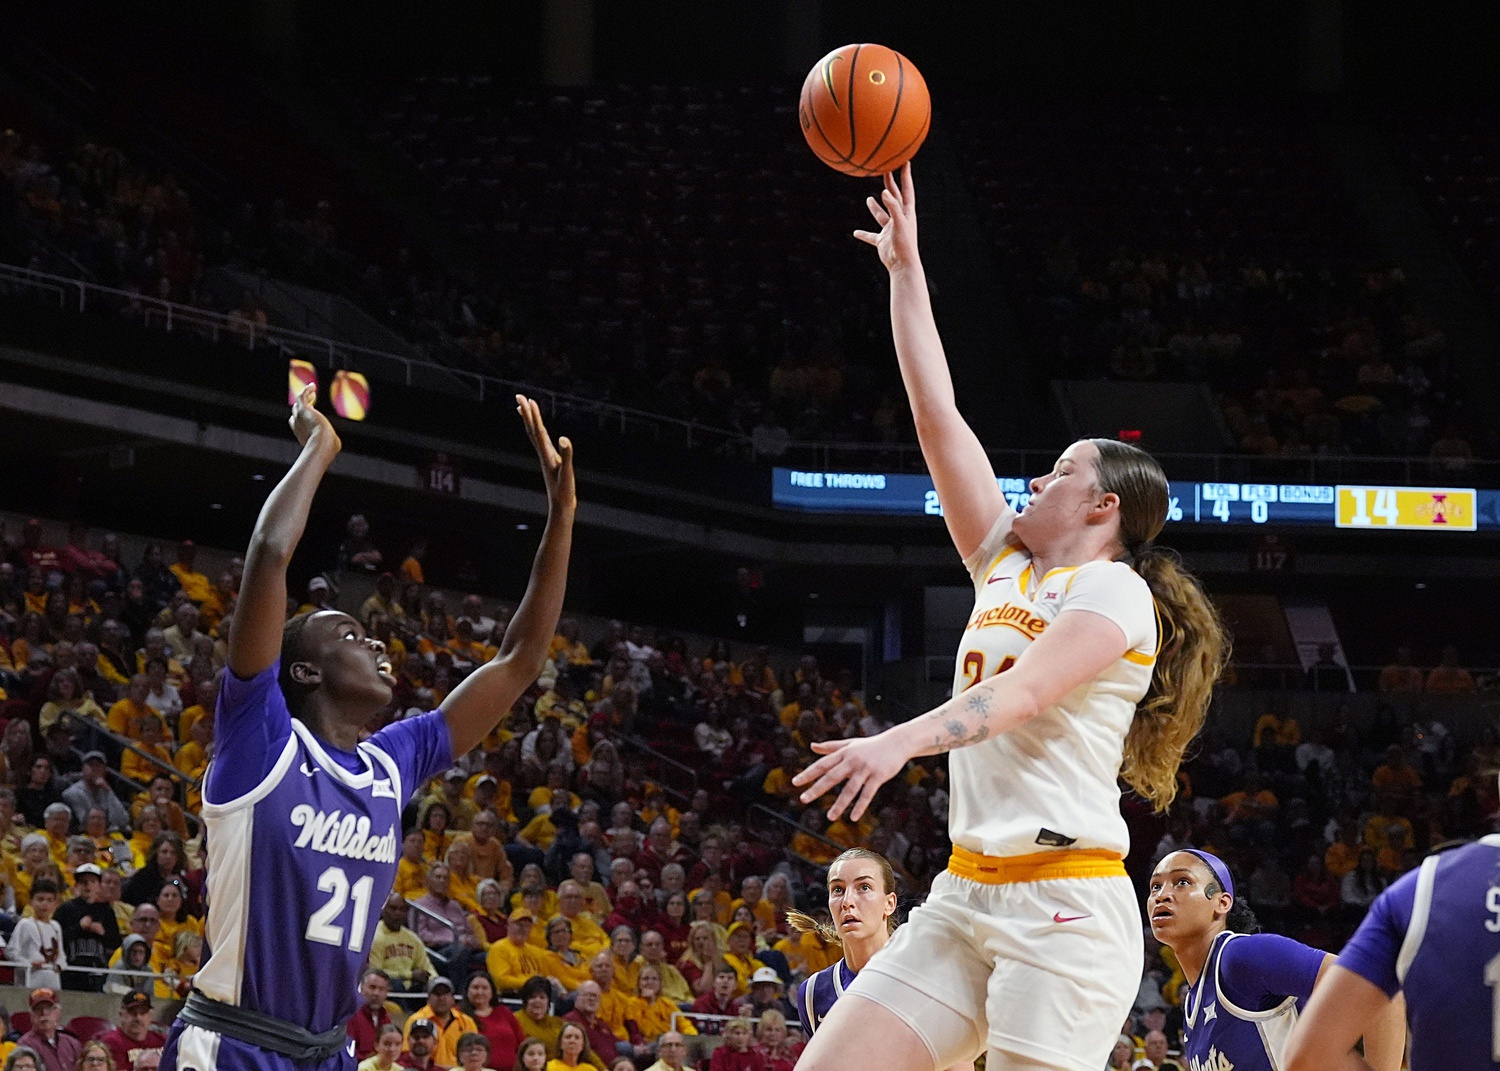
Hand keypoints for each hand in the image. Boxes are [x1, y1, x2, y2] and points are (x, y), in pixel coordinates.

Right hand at [289, 384, 339, 451]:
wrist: (322, 443)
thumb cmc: (327, 447)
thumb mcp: (329, 446)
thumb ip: (331, 445)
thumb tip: (337, 445)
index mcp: (301, 434)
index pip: (295, 422)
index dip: (300, 416)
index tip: (310, 412)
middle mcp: (297, 425)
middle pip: (295, 411)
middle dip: (301, 406)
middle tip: (310, 401)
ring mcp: (299, 416)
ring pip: (298, 403)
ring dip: (305, 397)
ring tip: (312, 391)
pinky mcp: (303, 409)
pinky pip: (301, 396)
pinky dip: (306, 390)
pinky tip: (312, 386)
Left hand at [517, 395, 575, 511]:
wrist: (560, 506)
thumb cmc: (564, 491)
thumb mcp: (567, 472)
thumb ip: (566, 455)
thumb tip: (563, 438)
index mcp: (546, 453)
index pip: (537, 430)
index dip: (532, 415)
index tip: (527, 400)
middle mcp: (543, 453)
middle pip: (531, 429)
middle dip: (526, 412)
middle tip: (520, 396)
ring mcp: (545, 456)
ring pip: (534, 434)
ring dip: (529, 420)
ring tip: (523, 407)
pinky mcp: (550, 460)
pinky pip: (541, 441)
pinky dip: (538, 431)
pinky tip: (540, 429)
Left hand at [792, 729, 912, 822]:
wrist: (897, 742)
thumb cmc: (871, 745)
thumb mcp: (850, 744)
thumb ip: (830, 747)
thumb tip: (812, 746)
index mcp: (843, 753)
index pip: (822, 764)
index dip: (808, 773)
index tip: (795, 782)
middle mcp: (852, 760)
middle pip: (832, 777)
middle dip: (817, 789)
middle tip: (803, 799)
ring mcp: (866, 769)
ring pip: (850, 789)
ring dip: (839, 804)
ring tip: (830, 817)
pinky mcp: (879, 776)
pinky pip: (868, 793)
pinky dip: (860, 806)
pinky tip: (853, 817)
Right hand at [853, 164, 919, 271]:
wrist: (902, 265)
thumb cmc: (904, 243)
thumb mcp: (899, 222)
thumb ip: (893, 207)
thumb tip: (885, 192)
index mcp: (906, 212)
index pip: (906, 189)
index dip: (906, 176)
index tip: (905, 162)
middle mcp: (899, 218)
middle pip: (893, 197)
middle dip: (890, 184)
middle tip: (885, 170)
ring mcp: (890, 229)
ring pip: (882, 215)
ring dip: (876, 207)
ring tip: (869, 198)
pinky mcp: (883, 240)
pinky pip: (871, 236)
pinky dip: (864, 234)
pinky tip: (855, 233)